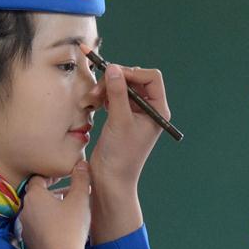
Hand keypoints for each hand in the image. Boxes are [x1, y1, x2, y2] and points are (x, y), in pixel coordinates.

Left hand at [19, 161, 90, 248]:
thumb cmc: (71, 227)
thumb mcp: (80, 199)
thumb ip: (81, 178)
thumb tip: (81, 163)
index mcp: (34, 196)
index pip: (38, 178)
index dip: (51, 176)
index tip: (63, 177)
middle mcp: (25, 210)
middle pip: (38, 196)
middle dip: (52, 193)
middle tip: (69, 194)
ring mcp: (24, 228)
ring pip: (37, 212)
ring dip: (50, 210)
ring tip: (68, 212)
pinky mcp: (28, 243)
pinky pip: (37, 228)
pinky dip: (47, 225)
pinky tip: (62, 229)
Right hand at [90, 64, 169, 187]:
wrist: (109, 180)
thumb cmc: (121, 155)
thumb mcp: (120, 121)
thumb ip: (118, 93)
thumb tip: (114, 68)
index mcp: (157, 110)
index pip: (152, 78)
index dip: (133, 73)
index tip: (114, 76)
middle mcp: (149, 109)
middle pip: (135, 79)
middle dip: (115, 80)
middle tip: (97, 90)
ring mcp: (134, 112)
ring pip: (121, 86)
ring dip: (105, 88)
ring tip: (91, 99)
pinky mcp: (121, 116)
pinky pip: (113, 96)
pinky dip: (102, 96)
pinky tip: (93, 103)